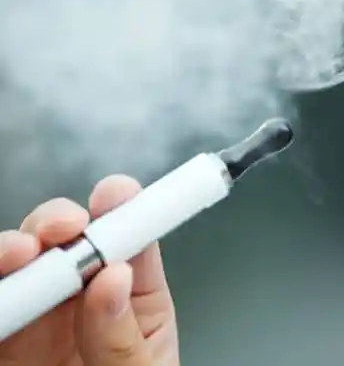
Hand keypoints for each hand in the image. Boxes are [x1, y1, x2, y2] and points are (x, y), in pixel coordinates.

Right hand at [0, 175, 179, 365]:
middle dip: (60, 219)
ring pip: (20, 267)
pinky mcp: (5, 345)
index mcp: (136, 305)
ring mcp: (39, 324)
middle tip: (65, 226)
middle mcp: (84, 305)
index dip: (125, 211)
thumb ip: (124, 336)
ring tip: (19, 253)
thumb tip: (114, 277)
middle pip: (67, 243)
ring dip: (15, 247)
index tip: (117, 193)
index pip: (133, 245)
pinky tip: (3, 291)